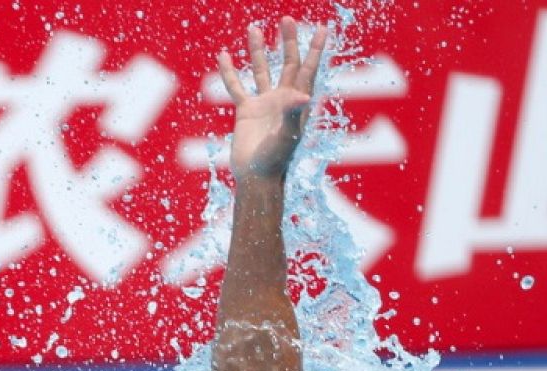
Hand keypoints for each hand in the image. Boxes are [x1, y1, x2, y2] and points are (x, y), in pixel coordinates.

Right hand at [218, 17, 327, 181]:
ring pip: (262, 70)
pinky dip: (230, 72)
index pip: (308, 69)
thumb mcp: (287, 138)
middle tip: (287, 19)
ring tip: (253, 29)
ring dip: (258, 50)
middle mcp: (283, 98)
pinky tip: (224, 57)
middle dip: (288, 41)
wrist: (256, 176)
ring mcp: (264, 103)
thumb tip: (302, 96)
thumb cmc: (276, 161)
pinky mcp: (246, 111)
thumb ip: (294, 115)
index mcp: (297, 102)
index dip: (316, 49)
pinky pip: (236, 87)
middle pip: (287, 63)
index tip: (322, 29)